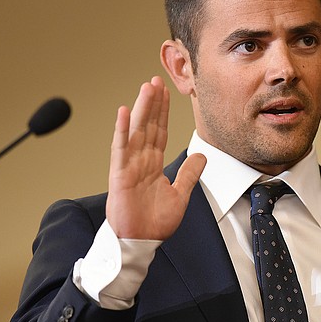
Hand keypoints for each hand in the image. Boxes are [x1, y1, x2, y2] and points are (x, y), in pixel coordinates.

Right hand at [106, 76, 205, 239]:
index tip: (165, 92)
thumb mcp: (181, 194)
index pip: (160, 132)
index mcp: (153, 164)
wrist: (140, 242)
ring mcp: (129, 166)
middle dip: (153, 103)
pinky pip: (121, 149)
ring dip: (141, 109)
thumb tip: (201, 155)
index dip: (163, 112)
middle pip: (148, 126)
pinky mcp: (119, 175)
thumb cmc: (154, 222)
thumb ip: (190, 174)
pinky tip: (123, 111)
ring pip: (136, 131)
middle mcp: (140, 161)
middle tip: (156, 80)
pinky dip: (122, 130)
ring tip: (146, 87)